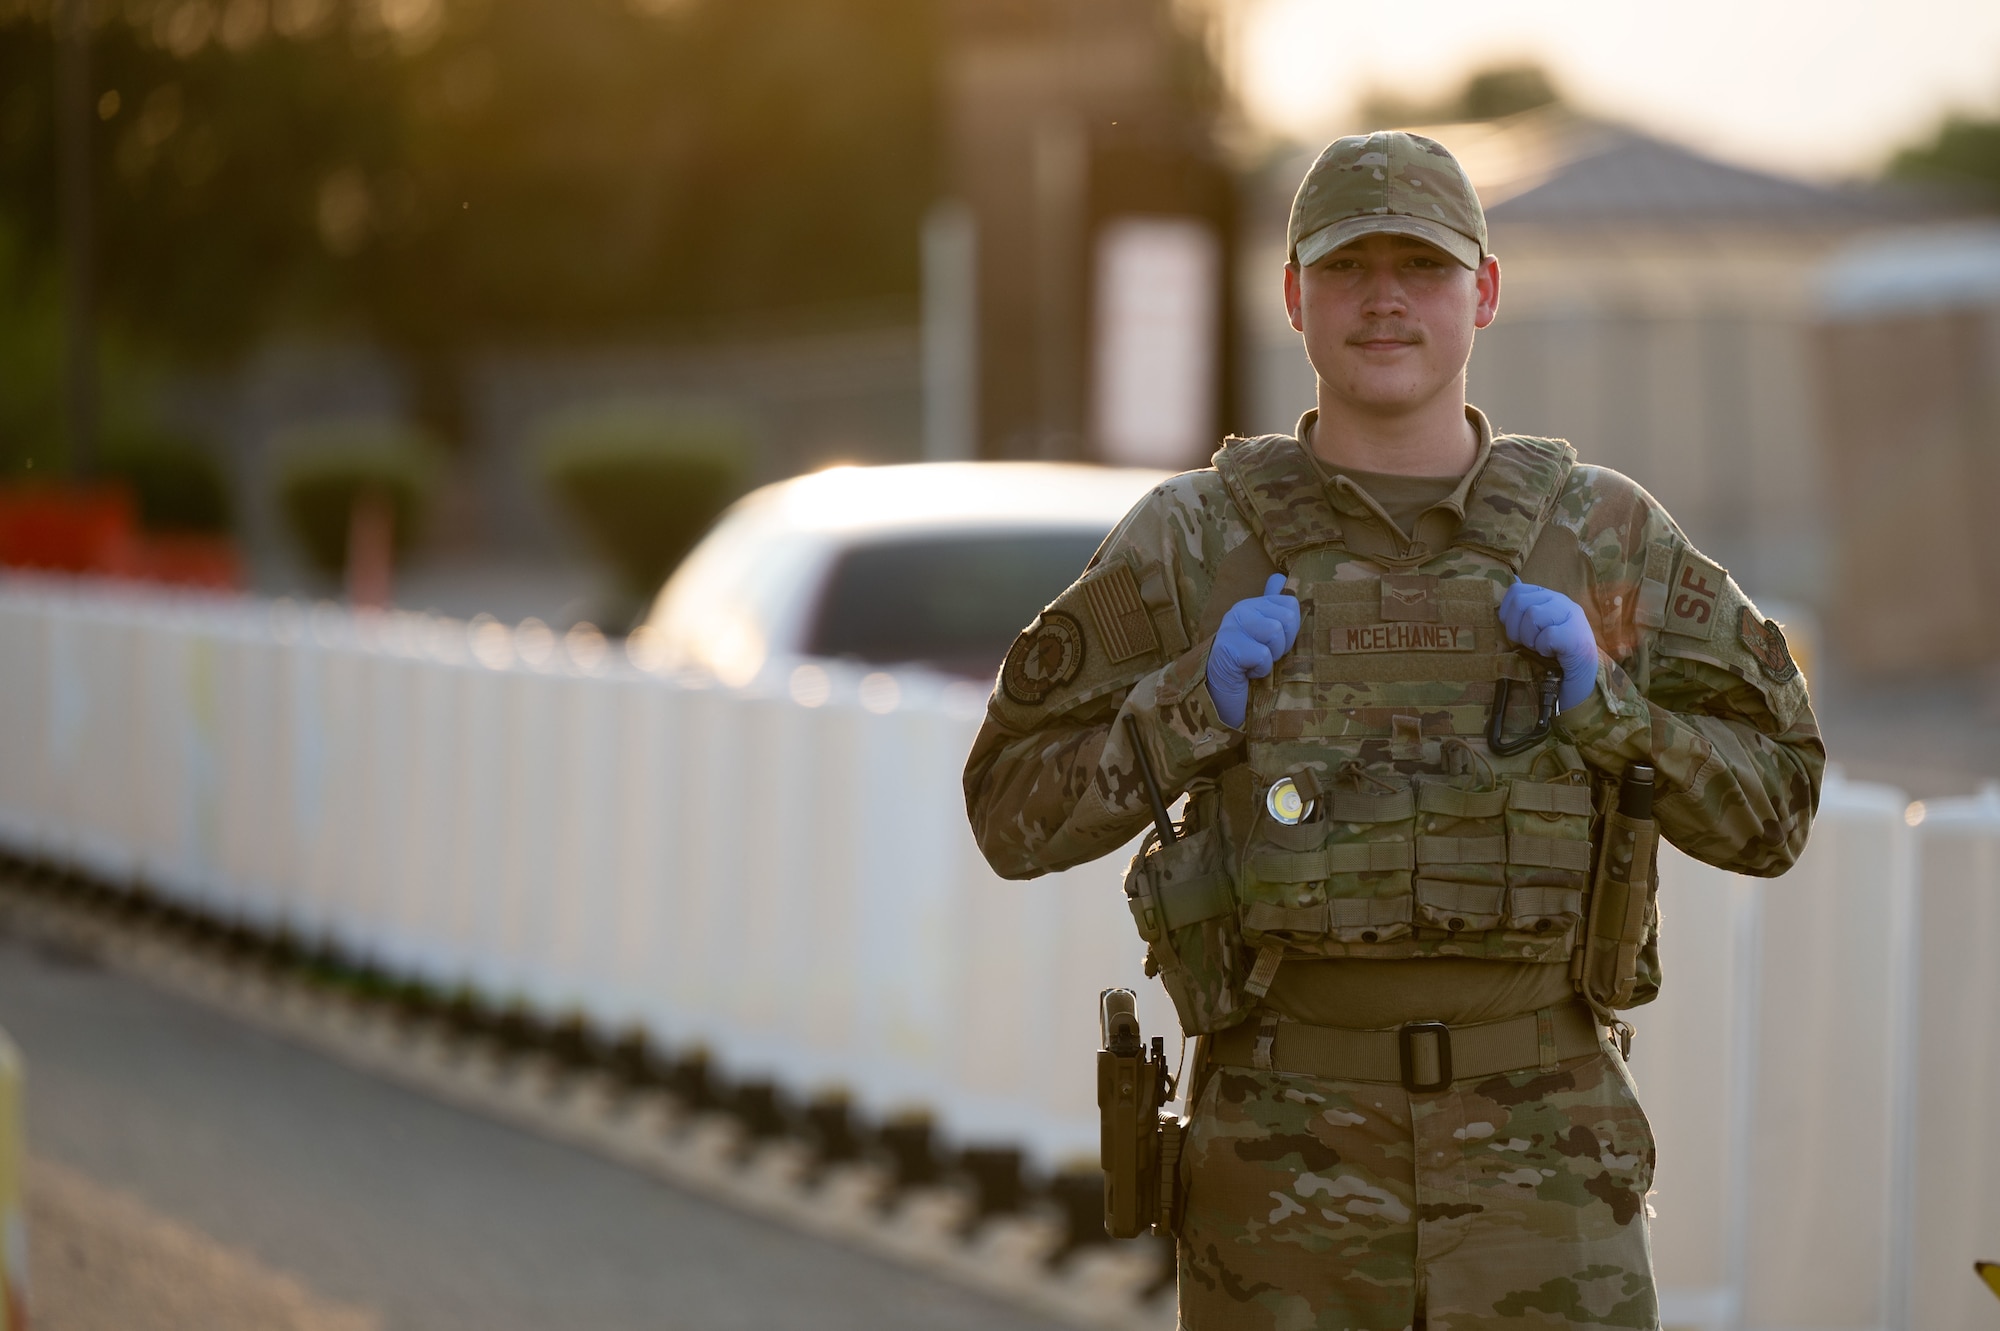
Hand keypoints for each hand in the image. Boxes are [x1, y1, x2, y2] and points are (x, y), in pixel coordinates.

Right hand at [1206, 574, 1300, 727]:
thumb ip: (1271, 605)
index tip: (1272, 645)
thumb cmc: (1247, 666)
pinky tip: (1246, 673)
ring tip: (1255, 664)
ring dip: (1271, 658)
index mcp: (1250, 604)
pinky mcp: (1227, 648)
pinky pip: (1262, 655)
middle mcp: (1239, 611)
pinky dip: (1260, 670)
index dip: (1291, 631)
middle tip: (1264, 656)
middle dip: (1283, 645)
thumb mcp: (1263, 634)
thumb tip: (1280, 577)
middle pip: (1287, 618)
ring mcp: (1230, 628)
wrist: (1222, 695)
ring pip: (1275, 633)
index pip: (1291, 605)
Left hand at [1499, 583, 1598, 710]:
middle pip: (1520, 602)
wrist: (1581, 674)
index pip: (1516, 591)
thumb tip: (1513, 581)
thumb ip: (1525, 607)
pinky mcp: (1576, 634)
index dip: (1508, 613)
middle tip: (1530, 642)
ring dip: (1530, 639)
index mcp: (1548, 596)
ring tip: (1542, 647)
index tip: (1518, 630)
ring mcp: (1571, 615)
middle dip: (1516, 629)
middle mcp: (1560, 600)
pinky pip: (1546, 636)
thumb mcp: (1537, 625)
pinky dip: (1544, 648)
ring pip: (1532, 616)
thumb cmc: (1554, 650)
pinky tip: (1553, 652)